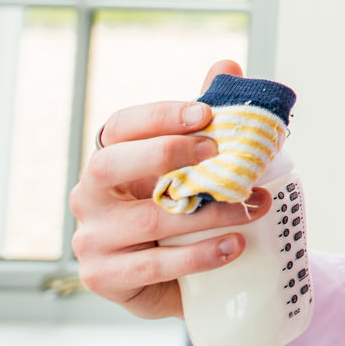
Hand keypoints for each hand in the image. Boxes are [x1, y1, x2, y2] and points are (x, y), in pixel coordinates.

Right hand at [70, 59, 270, 318]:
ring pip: (146, 219)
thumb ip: (205, 120)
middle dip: (164, 153)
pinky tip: (235, 245)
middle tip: (218, 153)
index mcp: (110, 159)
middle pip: (108, 164)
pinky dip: (200, 254)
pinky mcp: (103, 278)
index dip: (159, 116)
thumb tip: (228, 65)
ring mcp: (90, 239)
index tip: (205, 114)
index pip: (120, 127)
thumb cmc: (182, 211)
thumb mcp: (194, 167)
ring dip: (208, 211)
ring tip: (254, 205)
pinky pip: (153, 265)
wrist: (178, 280)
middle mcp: (90, 196)